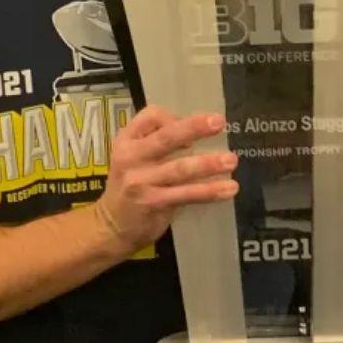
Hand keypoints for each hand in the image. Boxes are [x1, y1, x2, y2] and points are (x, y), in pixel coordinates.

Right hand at [95, 107, 238, 252]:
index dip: (173, 117)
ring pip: (179, 168)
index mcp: (126, 140)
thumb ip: (155, 142)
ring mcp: (141, 182)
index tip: (188, 127)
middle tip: (219, 122)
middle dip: (193, 128)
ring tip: (231, 160)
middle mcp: (131, 157)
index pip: (150, 116)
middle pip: (165, 138)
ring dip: (208, 164)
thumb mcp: (133, 157)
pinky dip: (209, 191)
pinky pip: (186, 194)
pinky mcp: (153, 203)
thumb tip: (194, 134)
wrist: (111, 226)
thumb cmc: (130, 186)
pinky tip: (228, 188)